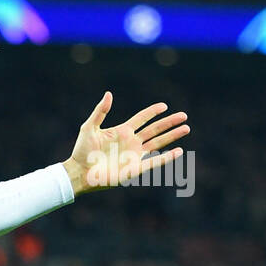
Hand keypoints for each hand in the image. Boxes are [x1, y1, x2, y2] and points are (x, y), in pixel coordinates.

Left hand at [62, 92, 188, 195]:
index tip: (164, 106)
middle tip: (184, 116)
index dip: (152, 112)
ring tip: (186, 128)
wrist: (79, 172)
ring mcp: (134, 155)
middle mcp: (131, 142)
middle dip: (169, 123)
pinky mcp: (134, 168)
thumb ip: (100, 112)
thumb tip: (109, 94)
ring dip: (172, 136)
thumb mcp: (89, 128)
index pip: (142, 119)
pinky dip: (166, 157)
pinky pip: (154, 162)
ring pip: (158, 143)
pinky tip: (178, 151)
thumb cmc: (82, 151)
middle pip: (155, 130)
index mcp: (122, 131)